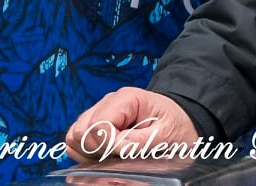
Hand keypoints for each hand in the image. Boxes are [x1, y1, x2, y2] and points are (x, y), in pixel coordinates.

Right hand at [66, 87, 198, 163]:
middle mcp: (108, 103)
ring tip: (114, 156)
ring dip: (90, 152)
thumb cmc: (176, 126)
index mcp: (126, 99)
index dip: (108, 145)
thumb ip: (141, 141)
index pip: (97, 124)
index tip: (125, 153)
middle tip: (119, 155)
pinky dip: (87, 153)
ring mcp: (99, 113)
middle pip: (80, 130)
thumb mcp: (166, 134)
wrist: (180, 121)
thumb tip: (116, 147)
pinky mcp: (96, 125)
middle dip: (96, 150)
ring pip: (74, 136)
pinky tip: (107, 155)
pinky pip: (77, 141)